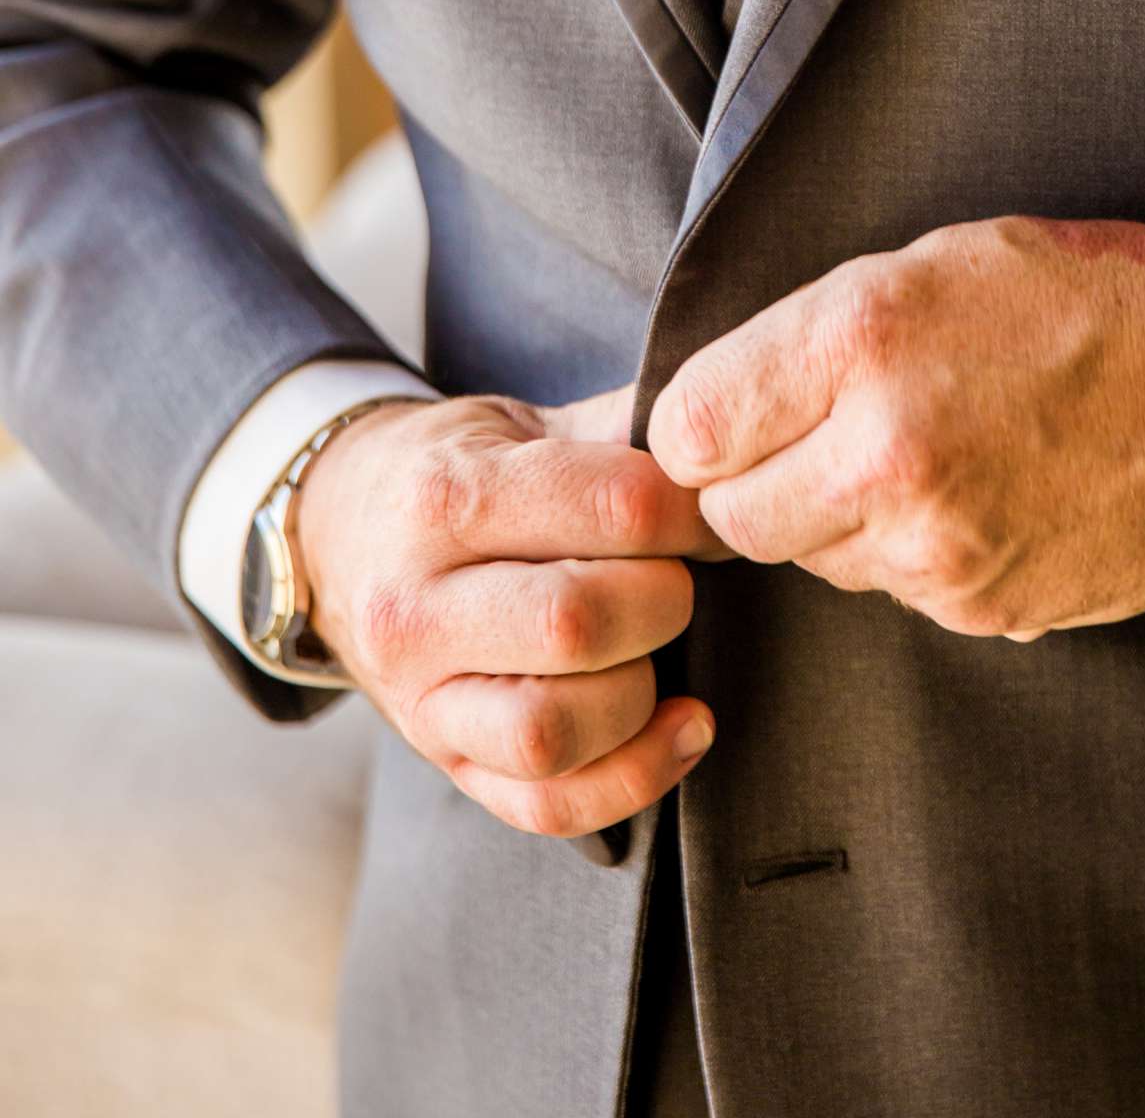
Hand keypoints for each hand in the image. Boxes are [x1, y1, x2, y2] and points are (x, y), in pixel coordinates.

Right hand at [295, 385, 729, 835]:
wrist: (333, 530)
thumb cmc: (450, 472)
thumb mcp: (518, 426)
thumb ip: (617, 430)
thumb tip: (725, 449)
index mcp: (444, 497)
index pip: (612, 509)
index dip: (688, 512)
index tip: (703, 512)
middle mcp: (416, 606)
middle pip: (579, 624)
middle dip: (664, 598)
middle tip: (675, 574)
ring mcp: (420, 699)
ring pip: (554, 729)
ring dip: (640, 692)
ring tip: (653, 647)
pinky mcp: (444, 761)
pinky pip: (549, 805)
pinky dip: (634, 778)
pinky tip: (678, 725)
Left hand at [647, 216, 1144, 640]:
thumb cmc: (1085, 298)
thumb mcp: (931, 262)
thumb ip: (807, 336)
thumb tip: (703, 413)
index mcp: (861, 343)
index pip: (688, 429)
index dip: (698, 424)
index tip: (728, 414)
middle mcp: (886, 457)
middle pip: (736, 518)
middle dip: (755, 482)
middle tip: (816, 436)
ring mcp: (938, 549)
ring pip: (814, 561)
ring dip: (835, 518)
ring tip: (920, 451)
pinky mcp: (984, 610)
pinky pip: (895, 592)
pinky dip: (910, 553)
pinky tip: (976, 493)